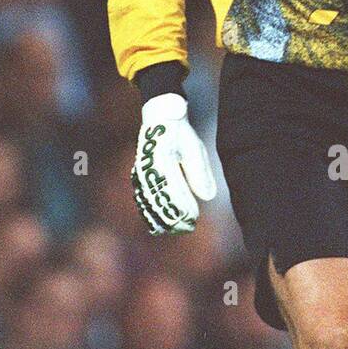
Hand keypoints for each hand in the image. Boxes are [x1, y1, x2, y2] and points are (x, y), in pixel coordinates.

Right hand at [131, 93, 215, 233]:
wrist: (160, 119)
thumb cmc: (180, 134)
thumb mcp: (194, 147)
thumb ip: (200, 172)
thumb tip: (208, 197)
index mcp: (161, 158)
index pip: (172, 189)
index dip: (182, 207)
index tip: (194, 218)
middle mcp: (146, 168)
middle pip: (158, 200)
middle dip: (173, 217)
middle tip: (189, 227)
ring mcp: (140, 173)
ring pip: (148, 202)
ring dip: (161, 218)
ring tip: (177, 229)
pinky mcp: (139, 177)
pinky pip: (142, 199)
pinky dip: (151, 213)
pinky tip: (160, 225)